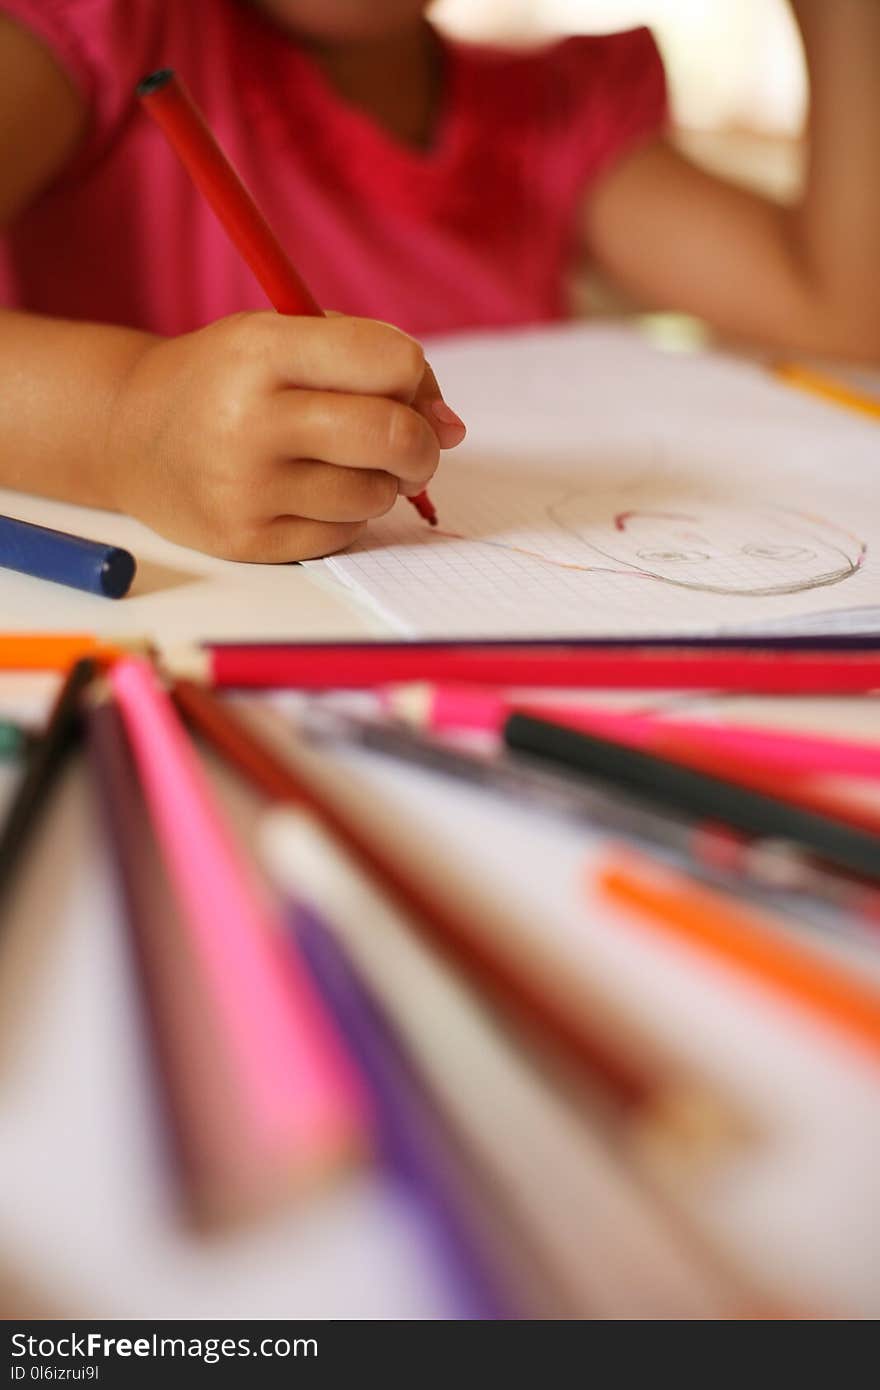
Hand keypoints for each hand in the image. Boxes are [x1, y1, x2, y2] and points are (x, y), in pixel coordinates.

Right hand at [105, 312, 465, 560]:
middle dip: (423, 443)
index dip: (417, 378)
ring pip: (375, 494)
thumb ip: (370, 361)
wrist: (130, 436)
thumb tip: (453, 428)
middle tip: (413, 446)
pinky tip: (311, 494)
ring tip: (342, 464)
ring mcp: (246, 488)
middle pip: (393, 436)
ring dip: (381, 482)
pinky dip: (346, 515)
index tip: (409, 391)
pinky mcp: (248, 541)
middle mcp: (251, 421)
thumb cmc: (228, 381)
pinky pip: (343, 533)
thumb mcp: (282, 337)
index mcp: (263, 351)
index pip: (391, 360)